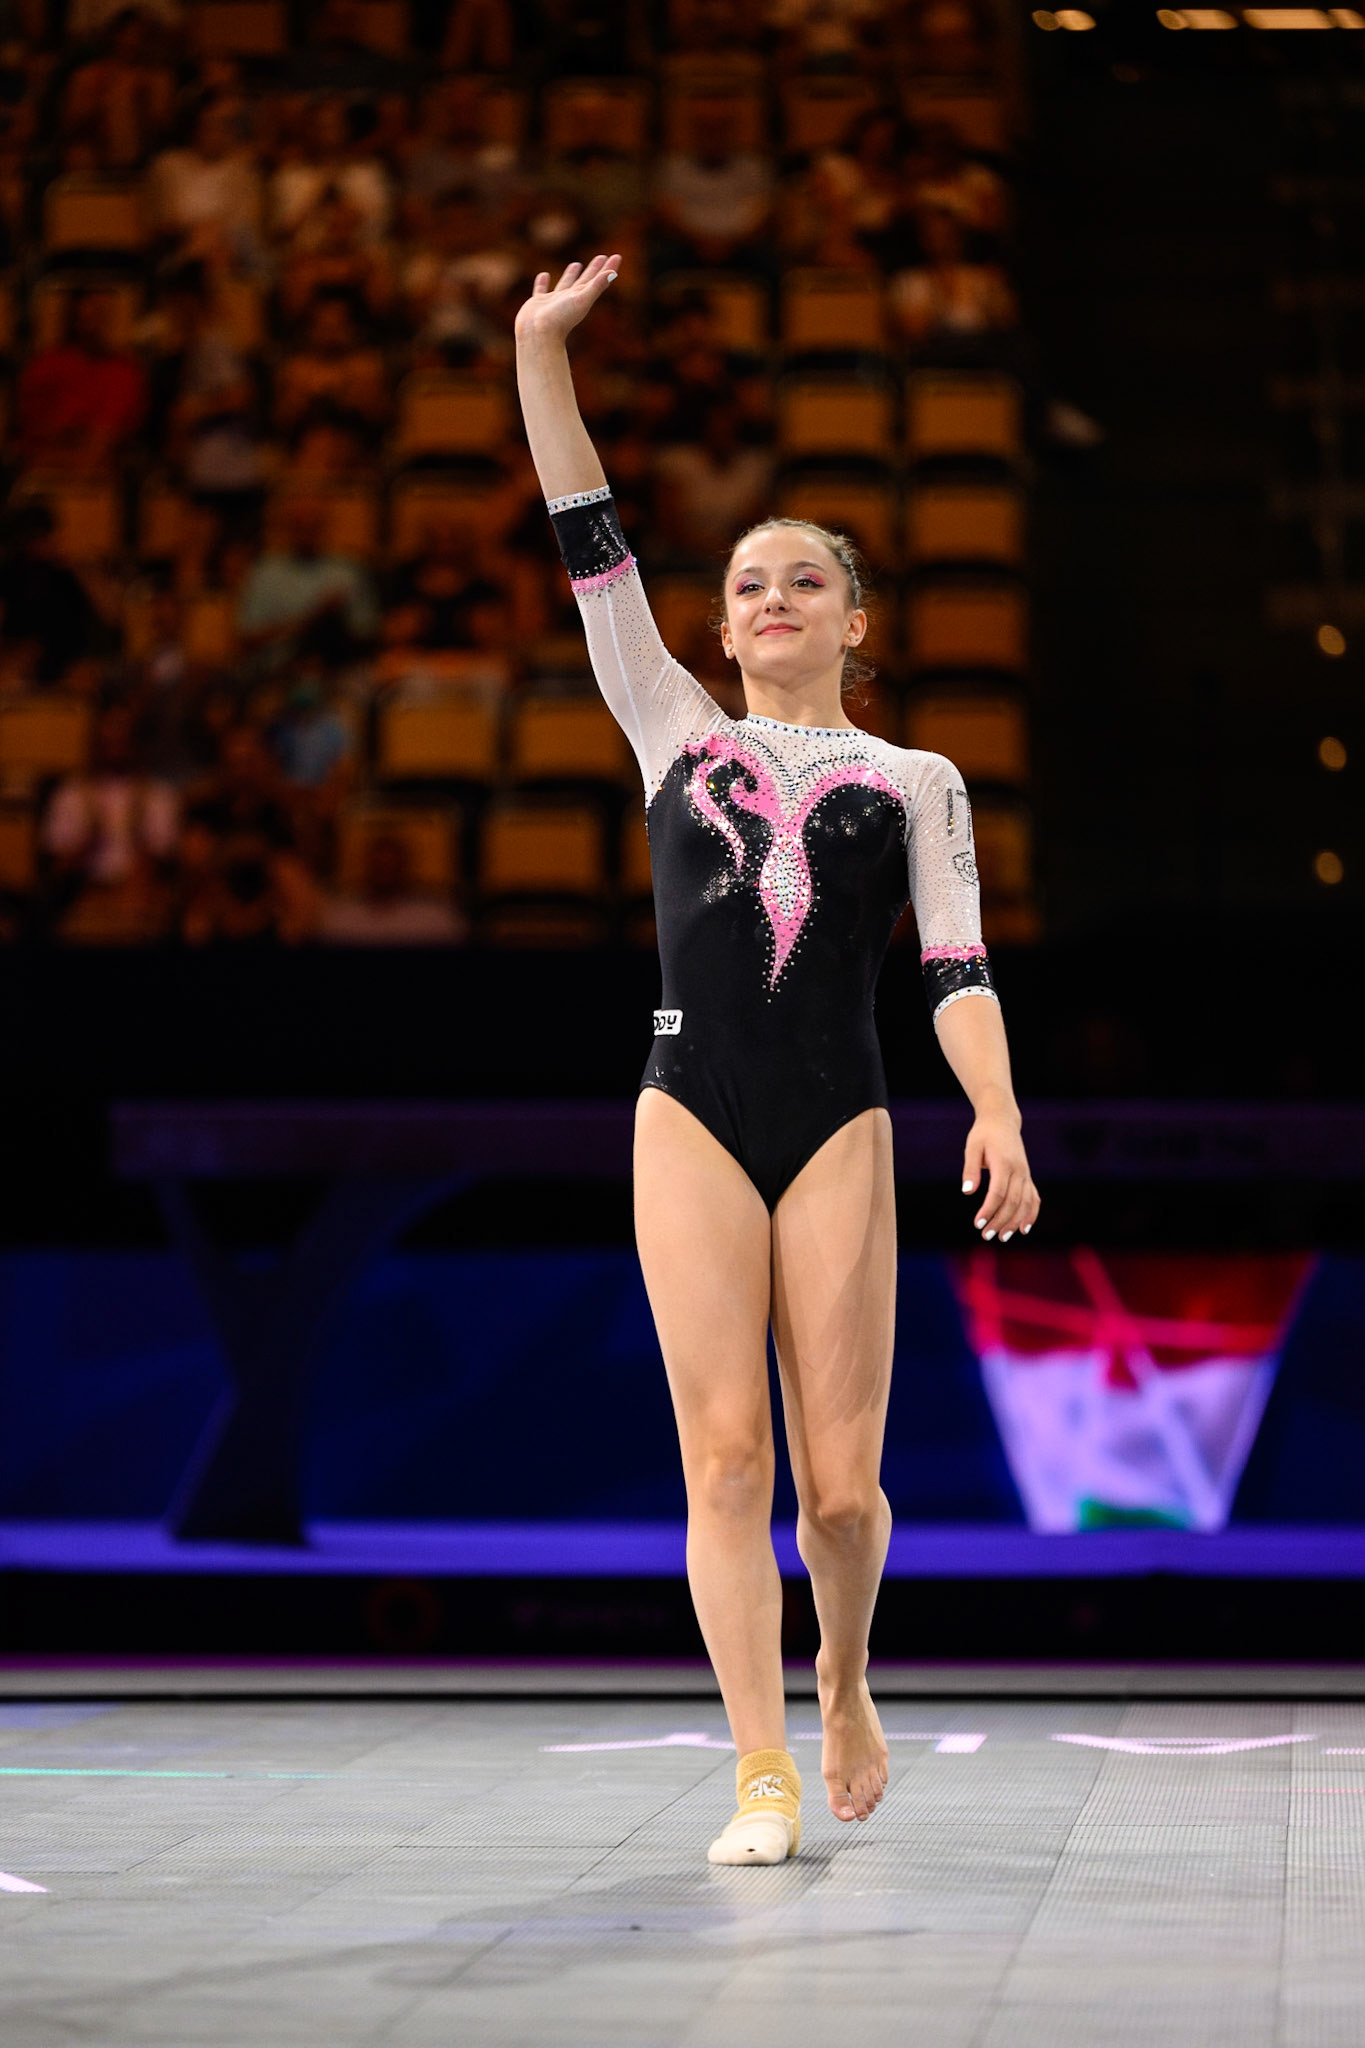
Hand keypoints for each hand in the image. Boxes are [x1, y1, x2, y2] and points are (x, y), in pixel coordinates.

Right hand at [514, 253, 621, 348]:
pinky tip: (544, 275)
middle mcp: (570, 299)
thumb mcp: (581, 299)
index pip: (598, 280)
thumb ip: (597, 286)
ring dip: (571, 275)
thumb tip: (613, 273)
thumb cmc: (561, 319)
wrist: (538, 335)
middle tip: (601, 257)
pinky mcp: (538, 303)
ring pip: (565, 284)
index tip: (617, 256)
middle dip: (594, 269)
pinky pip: (541, 290)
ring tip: (576, 264)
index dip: (607, 268)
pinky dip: (542, 283)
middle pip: (585, 281)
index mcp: (582, 298)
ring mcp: (554, 302)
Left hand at [962, 1110, 1039, 1244]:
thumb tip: (967, 1193)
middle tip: (986, 1235)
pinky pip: (1033, 1198)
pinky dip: (1030, 1214)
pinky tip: (1023, 1229)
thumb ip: (970, 1169)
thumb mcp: (972, 1147)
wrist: (1002, 1121)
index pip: (998, 1193)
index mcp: (1004, 1163)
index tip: (977, 1224)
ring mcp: (1026, 1174)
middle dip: (1000, 1221)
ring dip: (1015, 1222)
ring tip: (1002, 1237)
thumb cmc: (984, 1134)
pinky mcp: (1027, 1177)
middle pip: (1013, 1201)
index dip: (988, 1210)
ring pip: (1025, 1203)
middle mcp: (1019, 1170)